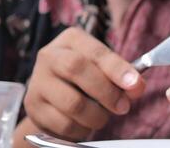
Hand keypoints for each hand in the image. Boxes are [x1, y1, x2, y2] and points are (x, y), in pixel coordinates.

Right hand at [24, 27, 144, 140]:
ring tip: (102, 116)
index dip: (117, 69)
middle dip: (107, 92)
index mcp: (72, 39)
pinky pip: (64, 123)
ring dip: (96, 115)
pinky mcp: (33, 106)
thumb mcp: (104, 70)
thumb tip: (137, 86)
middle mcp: (50, 55)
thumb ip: (121, 76)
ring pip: (72, 102)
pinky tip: (85, 123)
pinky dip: (81, 128)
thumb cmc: (85, 78)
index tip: (135, 84)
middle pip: (77, 69)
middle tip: (123, 107)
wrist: (54, 98)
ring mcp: (38, 81)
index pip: (96, 52)